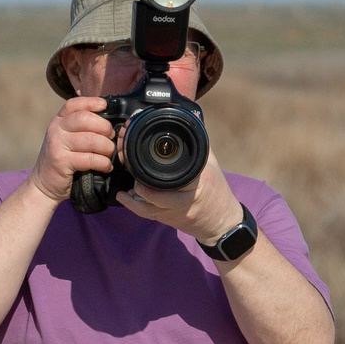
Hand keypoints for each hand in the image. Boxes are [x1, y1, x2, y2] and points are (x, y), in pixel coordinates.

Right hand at [30, 97, 119, 202]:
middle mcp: (56, 129)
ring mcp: (57, 144)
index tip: (105, 106)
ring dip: (107, 147)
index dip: (91, 102)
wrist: (44, 184)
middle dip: (104, 127)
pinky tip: (106, 166)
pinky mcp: (61, 161)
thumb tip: (110, 123)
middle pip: (85, 119)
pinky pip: (89, 158)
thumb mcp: (67, 139)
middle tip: (111, 137)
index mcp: (59, 121)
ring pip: (91, 139)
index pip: (74, 104)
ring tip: (110, 154)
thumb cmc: (62, 161)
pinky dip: (103, 163)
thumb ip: (82, 129)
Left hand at [123, 154, 244, 247]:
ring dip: (132, 198)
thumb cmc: (217, 192)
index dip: (157, 164)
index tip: (143, 151)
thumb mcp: (212, 165)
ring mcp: (174, 211)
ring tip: (122, 187)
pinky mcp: (168, 219)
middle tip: (126, 164)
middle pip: (156, 194)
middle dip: (140, 185)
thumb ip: (199, 146)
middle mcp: (184, 199)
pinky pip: (147, 214)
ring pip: (148, 207)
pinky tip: (123, 196)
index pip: (177, 173)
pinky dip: (133, 205)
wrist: (221, 222)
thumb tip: (190, 121)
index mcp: (197, 182)